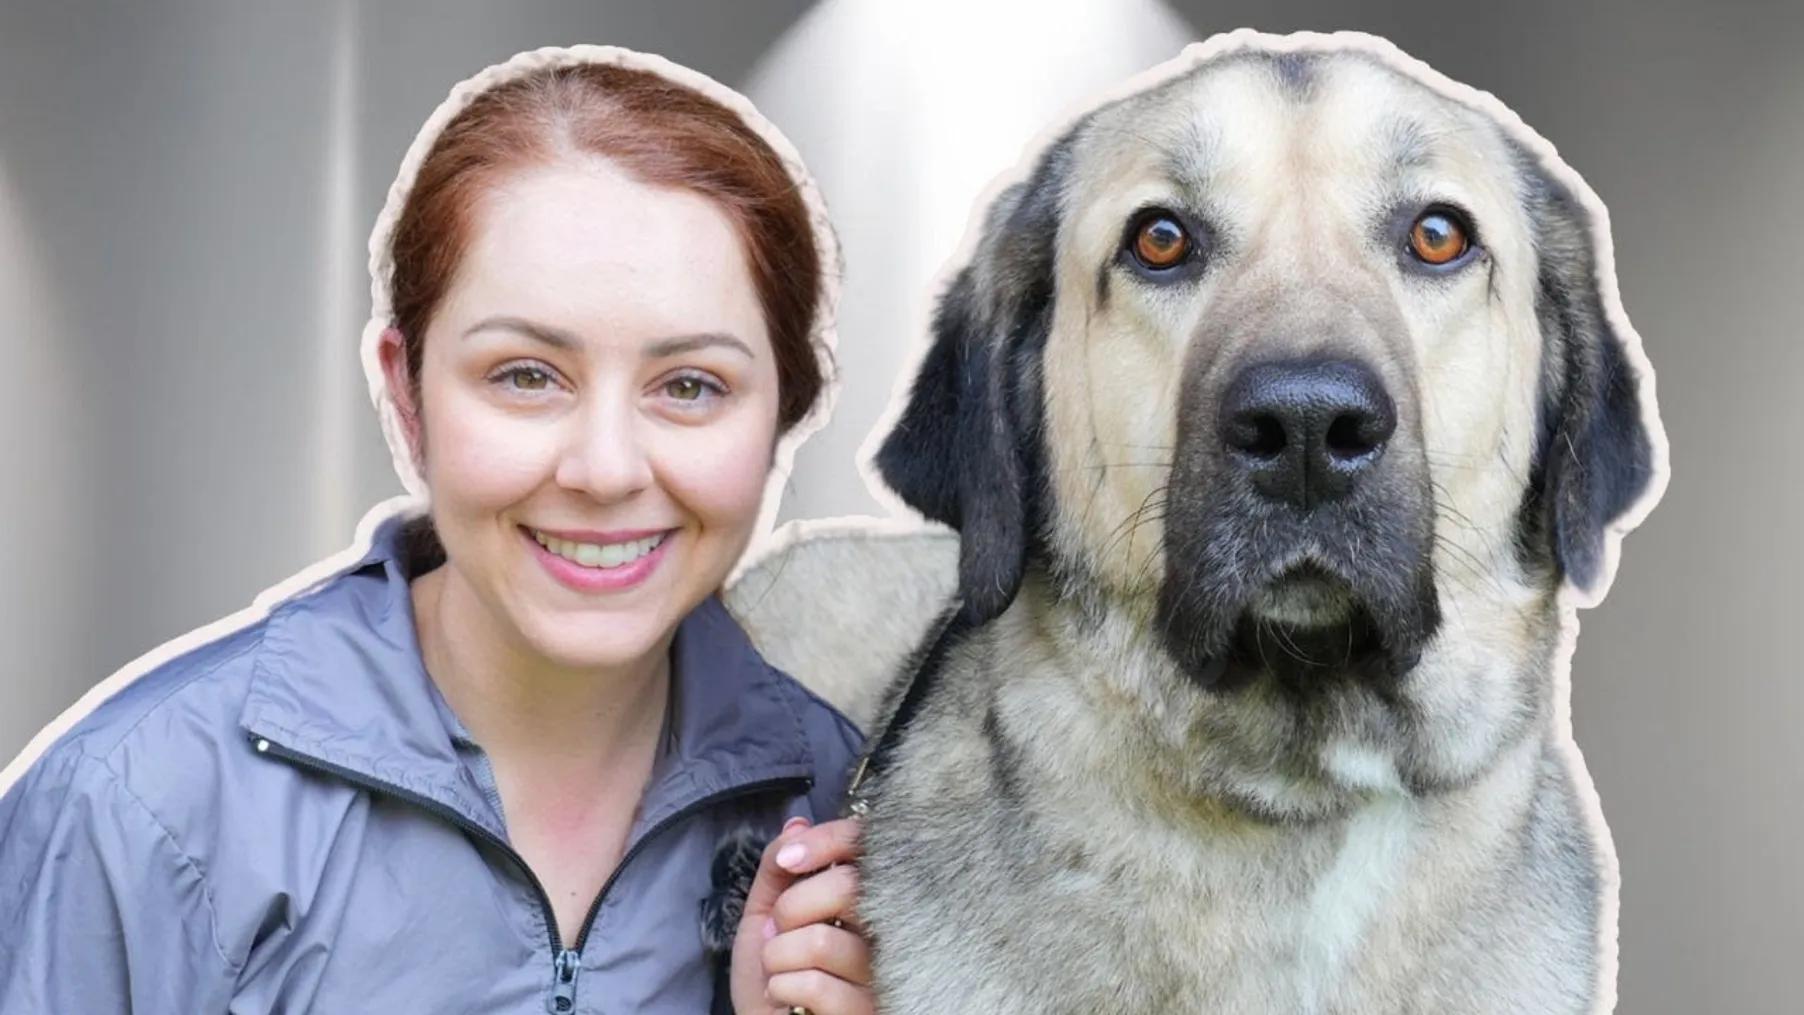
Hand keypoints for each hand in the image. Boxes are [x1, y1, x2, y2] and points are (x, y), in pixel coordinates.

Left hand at [730, 816, 872, 1014]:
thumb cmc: (769, 975)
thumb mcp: (762, 913)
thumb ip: (777, 870)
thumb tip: (797, 826)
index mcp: (862, 896)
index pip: (864, 845)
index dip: (824, 842)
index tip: (788, 860)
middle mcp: (885, 929)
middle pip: (847, 888)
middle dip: (790, 909)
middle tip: (777, 932)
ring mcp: (882, 972)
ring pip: (822, 940)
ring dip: (778, 957)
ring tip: (779, 971)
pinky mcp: (870, 1009)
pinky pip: (816, 983)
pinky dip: (782, 988)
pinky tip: (785, 997)